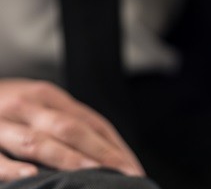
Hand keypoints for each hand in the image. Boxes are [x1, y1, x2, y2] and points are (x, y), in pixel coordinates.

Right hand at [0, 79, 143, 180]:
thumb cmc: (8, 104)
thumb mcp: (39, 104)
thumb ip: (68, 121)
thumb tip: (108, 152)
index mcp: (50, 96)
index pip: (90, 122)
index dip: (113, 146)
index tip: (133, 170)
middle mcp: (29, 105)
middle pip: (70, 128)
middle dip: (99, 154)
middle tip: (123, 176)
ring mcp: (1, 121)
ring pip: (37, 141)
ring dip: (66, 160)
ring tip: (89, 175)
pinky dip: (11, 168)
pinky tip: (30, 177)